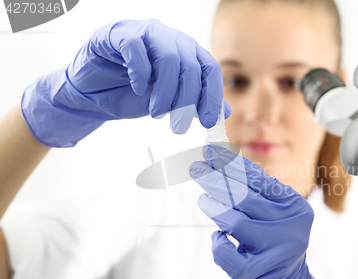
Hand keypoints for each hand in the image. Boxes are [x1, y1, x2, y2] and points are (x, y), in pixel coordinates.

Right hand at [21, 19, 230, 146]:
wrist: (93, 93)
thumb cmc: (132, 94)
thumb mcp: (170, 103)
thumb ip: (196, 103)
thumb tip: (224, 113)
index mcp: (186, 52)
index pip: (209, 69)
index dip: (212, 96)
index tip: (208, 121)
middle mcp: (170, 39)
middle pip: (191, 66)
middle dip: (187, 100)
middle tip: (178, 126)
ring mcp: (145, 33)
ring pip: (168, 57)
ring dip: (166, 91)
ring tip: (157, 112)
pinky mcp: (118, 35)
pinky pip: (136, 48)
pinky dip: (141, 72)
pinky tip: (139, 88)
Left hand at [190, 145, 316, 278]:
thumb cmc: (273, 240)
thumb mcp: (273, 212)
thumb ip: (254, 190)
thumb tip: (220, 161)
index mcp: (295, 206)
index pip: (259, 179)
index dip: (232, 164)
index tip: (210, 152)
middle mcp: (290, 226)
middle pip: (244, 197)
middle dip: (216, 180)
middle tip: (197, 168)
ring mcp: (277, 250)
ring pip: (236, 222)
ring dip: (214, 207)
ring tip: (203, 199)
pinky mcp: (260, 272)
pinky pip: (230, 255)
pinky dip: (218, 245)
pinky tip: (218, 238)